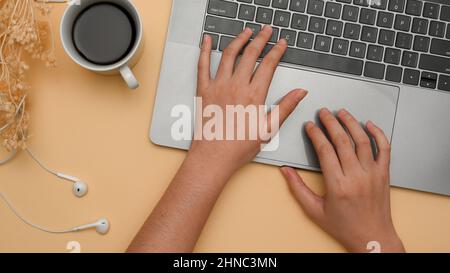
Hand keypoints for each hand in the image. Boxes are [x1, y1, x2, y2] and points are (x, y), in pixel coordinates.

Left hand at [191, 26, 307, 174]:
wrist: (213, 157)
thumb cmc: (239, 146)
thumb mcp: (268, 129)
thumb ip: (285, 107)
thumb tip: (300, 92)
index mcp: (253, 95)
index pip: (268, 65)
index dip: (277, 51)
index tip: (282, 43)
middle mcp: (236, 86)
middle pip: (251, 54)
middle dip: (261, 39)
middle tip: (267, 30)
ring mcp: (218, 86)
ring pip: (229, 55)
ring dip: (239, 39)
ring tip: (246, 31)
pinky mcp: (203, 90)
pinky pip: (203, 65)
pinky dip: (205, 50)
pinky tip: (208, 40)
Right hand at [281, 109, 404, 252]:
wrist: (372, 237)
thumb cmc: (344, 226)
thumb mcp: (314, 210)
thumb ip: (298, 188)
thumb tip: (286, 171)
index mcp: (338, 185)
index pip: (324, 150)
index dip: (315, 134)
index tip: (310, 126)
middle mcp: (356, 177)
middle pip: (342, 140)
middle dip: (330, 122)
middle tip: (323, 112)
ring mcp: (372, 174)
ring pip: (362, 140)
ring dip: (351, 123)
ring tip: (342, 112)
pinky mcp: (384, 174)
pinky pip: (384, 148)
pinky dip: (378, 134)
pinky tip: (370, 124)